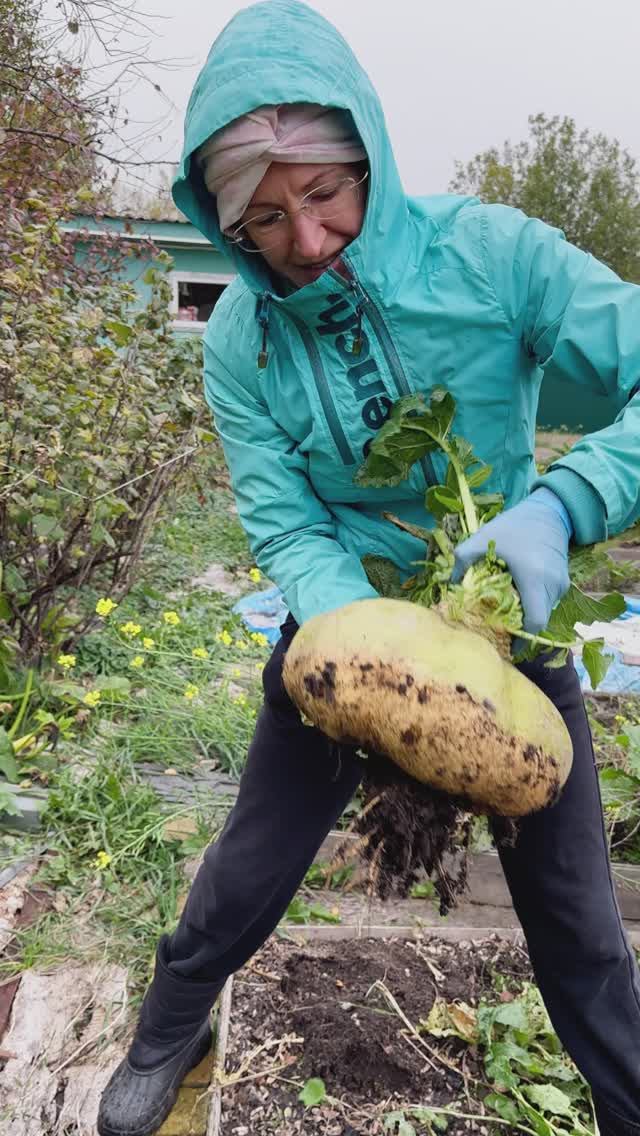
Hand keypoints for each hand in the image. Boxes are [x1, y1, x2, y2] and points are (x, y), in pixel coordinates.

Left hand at [451, 489, 571, 633]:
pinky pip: (548, 602)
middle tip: (499, 631)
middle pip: (538, 620)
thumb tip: (450, 583)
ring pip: (544, 612)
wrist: (549, 511)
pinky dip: (533, 605)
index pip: (535, 621)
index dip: (521, 639)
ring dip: (527, 616)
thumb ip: (463, 559)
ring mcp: (561, 584)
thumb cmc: (515, 525)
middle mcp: (552, 585)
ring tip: (506, 614)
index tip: (506, 645)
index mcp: (534, 578)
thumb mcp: (484, 538)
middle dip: (520, 629)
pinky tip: (518, 597)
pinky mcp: (563, 581)